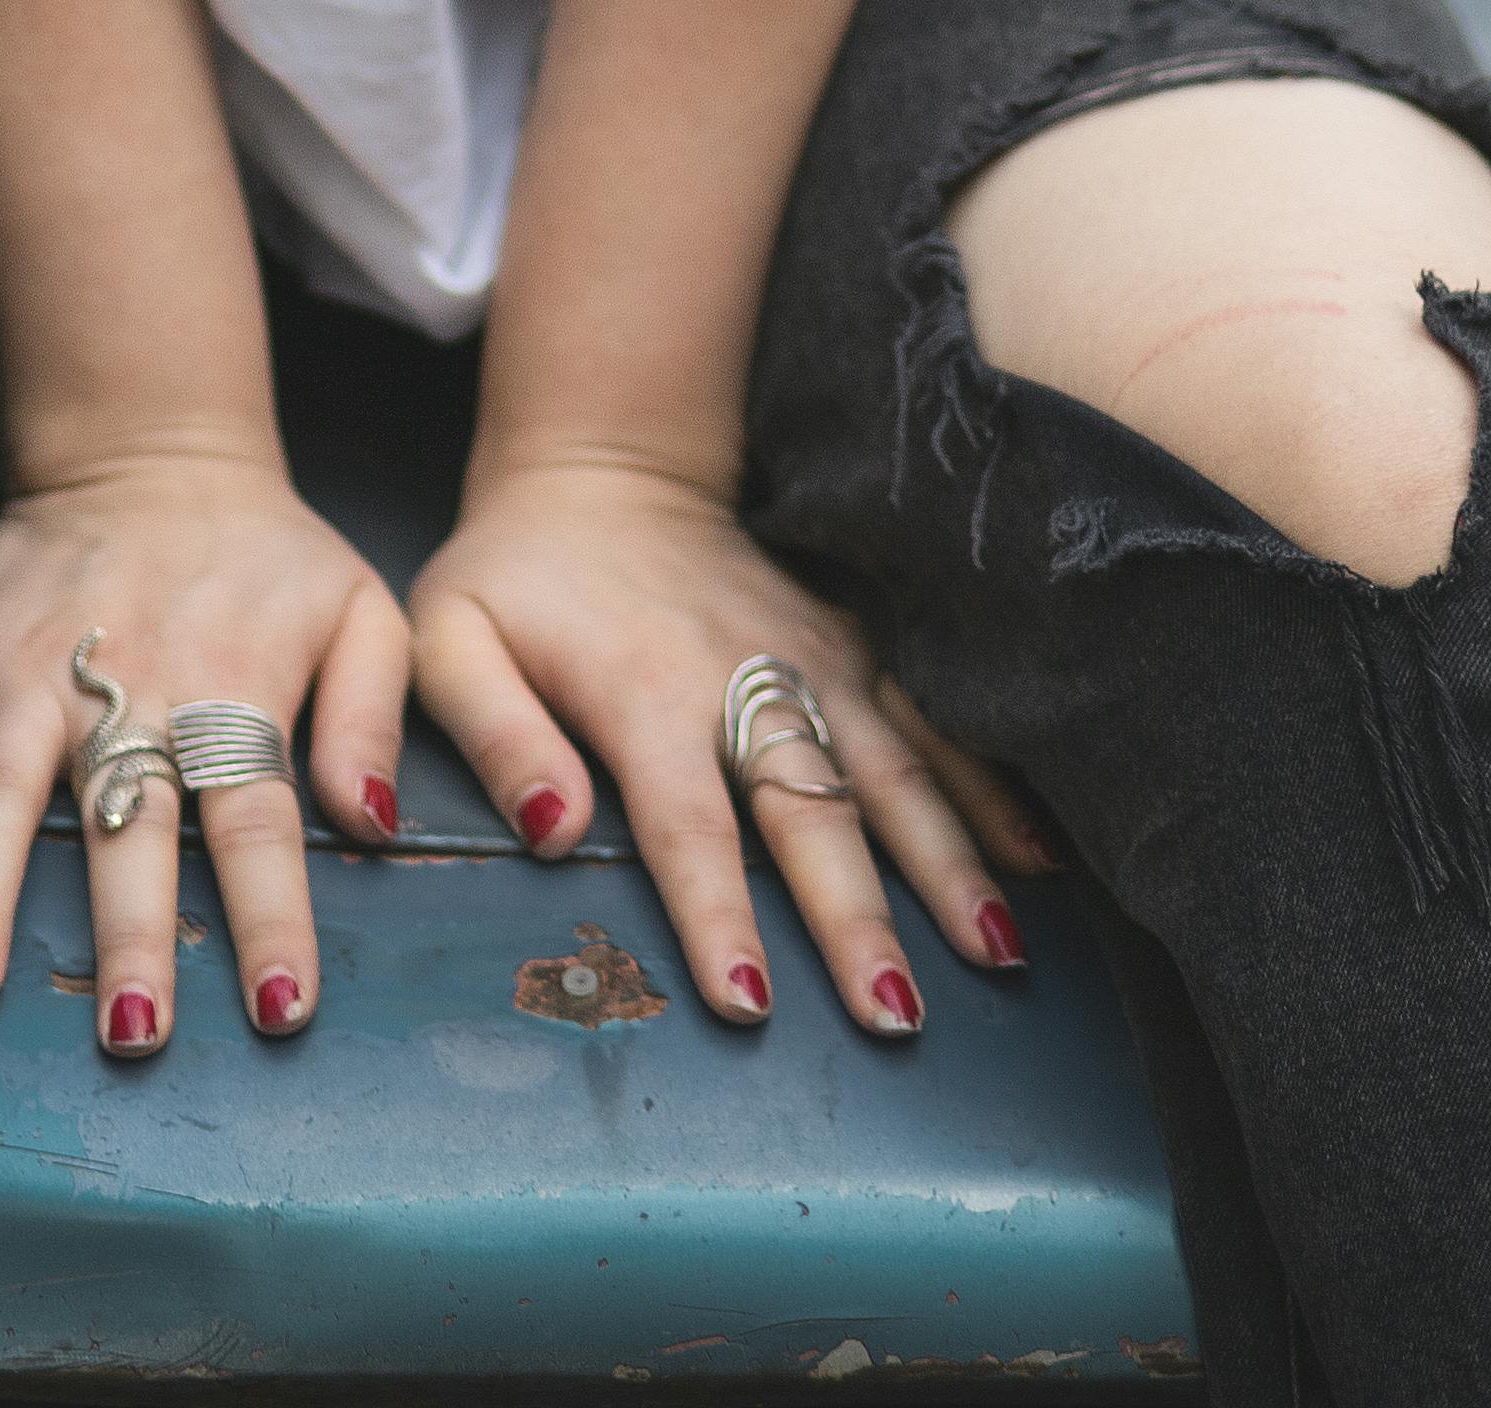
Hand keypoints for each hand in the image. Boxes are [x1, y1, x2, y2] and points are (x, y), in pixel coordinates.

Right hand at [0, 443, 409, 1051]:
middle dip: (131, 932)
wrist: (150, 446)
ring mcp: (35, 673)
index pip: (259, 820)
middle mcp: (130, 688)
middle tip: (131, 1034)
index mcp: (232, 688)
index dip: (272, 916)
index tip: (282, 1011)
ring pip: (4, 793)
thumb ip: (371, 717)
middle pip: (130, 826)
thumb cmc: (266, 552)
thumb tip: (376, 825)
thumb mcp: (360, 608)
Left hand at [411, 454, 1029, 1032]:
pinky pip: (931, 721)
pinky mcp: (849, 645)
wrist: (604, 469)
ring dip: (946, 865)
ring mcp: (811, 658)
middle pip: (809, 813)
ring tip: (997, 956)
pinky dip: (987, 787)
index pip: (687, 823)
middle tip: (895, 1021)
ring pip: (893, 771)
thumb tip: (551, 833)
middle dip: (856, 921)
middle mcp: (745, 678)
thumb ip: (499, 735)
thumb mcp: (453, 639)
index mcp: (643, 692)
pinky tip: (1036, 859)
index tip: (750, 1002)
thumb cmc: (517, 576)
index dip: (718, 912)